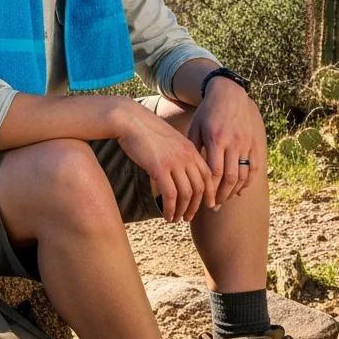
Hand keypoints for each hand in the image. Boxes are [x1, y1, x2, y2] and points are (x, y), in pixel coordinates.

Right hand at [117, 103, 213, 222]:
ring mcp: (174, 162)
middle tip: (189, 217)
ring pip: (186, 194)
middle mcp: (186, 156)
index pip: (208, 175)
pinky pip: (170, 195)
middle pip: (200, 187)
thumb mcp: (167, 139)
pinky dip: (171, 209)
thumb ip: (176, 153)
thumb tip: (176, 169)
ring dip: (183, 211)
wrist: (129, 119)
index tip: (207, 205)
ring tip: (176, 219)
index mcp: (190, 148)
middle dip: (196, 206)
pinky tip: (166, 215)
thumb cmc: (143, 129)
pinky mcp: (160, 168)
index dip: (209, 193)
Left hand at [187, 78, 266, 204]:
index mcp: (216, 139)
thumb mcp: (196, 127)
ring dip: (234, 191)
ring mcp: (246, 143)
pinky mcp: (254, 143)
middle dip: (221, 195)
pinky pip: (254, 167)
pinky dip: (247, 182)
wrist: (230, 95)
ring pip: (243, 175)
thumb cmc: (207, 113)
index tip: (204, 201)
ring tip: (224, 200)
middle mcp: (233, 143)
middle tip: (214, 206)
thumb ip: (193, 148)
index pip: (214, 171)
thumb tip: (187, 172)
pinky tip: (239, 191)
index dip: (210, 189)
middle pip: (230, 177)